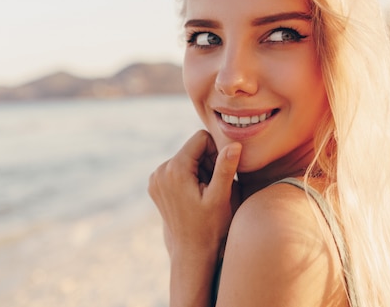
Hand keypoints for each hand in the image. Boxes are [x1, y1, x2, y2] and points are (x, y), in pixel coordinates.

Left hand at [148, 130, 241, 260]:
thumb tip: (234, 144)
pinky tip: (194, 196)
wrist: (191, 251)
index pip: (201, 138)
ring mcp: (155, 178)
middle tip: (214, 187)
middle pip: (193, 148)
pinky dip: (189, 177)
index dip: (216, 152)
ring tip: (204, 193)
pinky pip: (178, 168)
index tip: (219, 175)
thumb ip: (225, 168)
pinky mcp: (155, 185)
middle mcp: (160, 170)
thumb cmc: (209, 227)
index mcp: (175, 169)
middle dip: (207, 162)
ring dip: (200, 170)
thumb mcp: (220, 197)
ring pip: (186, 157)